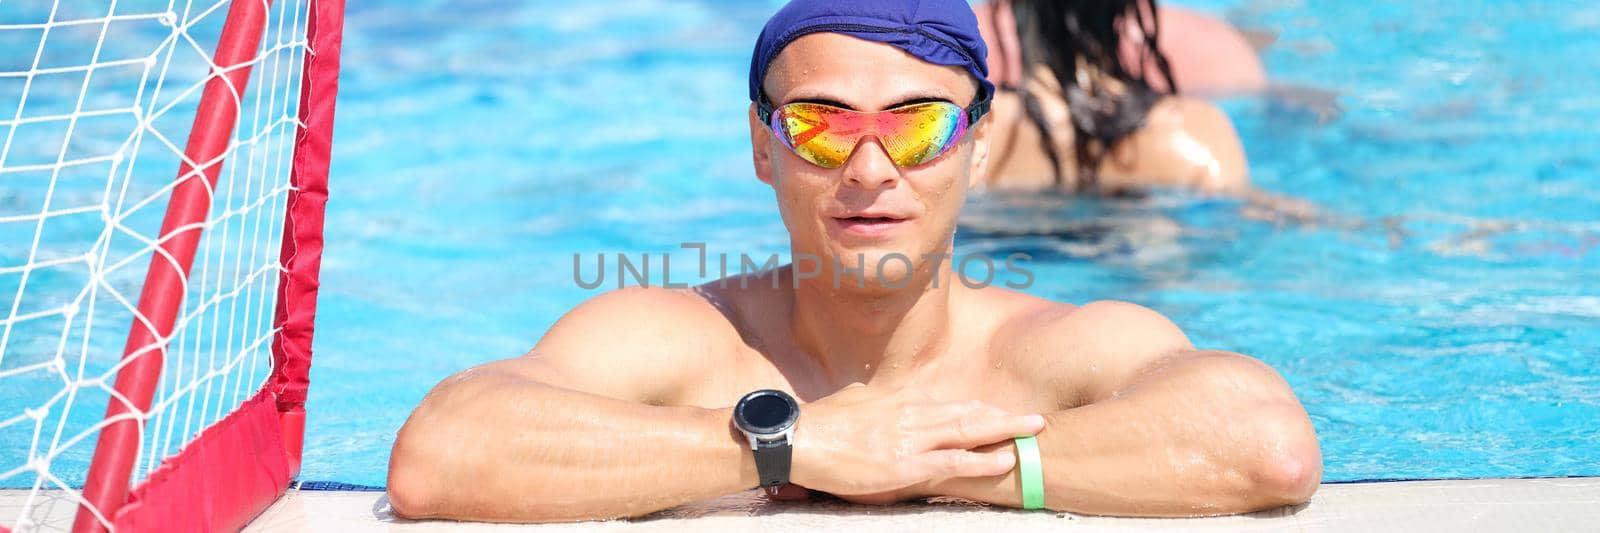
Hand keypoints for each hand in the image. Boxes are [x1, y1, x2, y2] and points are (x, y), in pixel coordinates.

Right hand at [790, 383, 1044, 496]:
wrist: (797, 439)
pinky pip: (953, 461)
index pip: (948, 403)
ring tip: (1034, 432)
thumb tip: (870, 400)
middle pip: (968, 412)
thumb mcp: (851, 404)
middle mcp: (911, 415)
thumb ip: (870, 403)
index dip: (978, 408)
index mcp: (899, 402)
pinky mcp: (905, 464)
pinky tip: (1005, 459)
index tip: (1000, 410)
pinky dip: (982, 460)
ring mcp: (911, 439)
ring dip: (1004, 431)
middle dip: (1004, 416)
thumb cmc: (819, 425)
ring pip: (968, 431)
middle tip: (1035, 418)